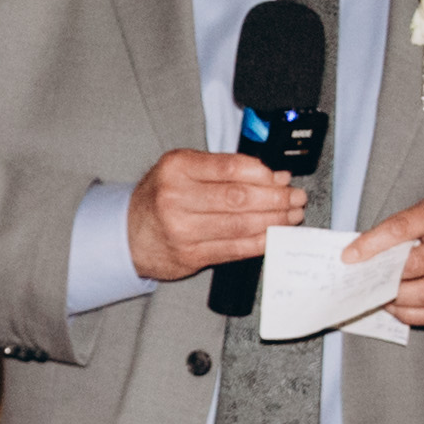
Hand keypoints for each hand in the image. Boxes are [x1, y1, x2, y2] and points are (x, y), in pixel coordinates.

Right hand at [126, 147, 306, 280]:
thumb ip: (224, 170)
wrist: (128, 234)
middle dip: (276, 199)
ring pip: (240, 225)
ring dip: (274, 221)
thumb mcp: (183, 170)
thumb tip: (272, 176)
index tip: (280, 178)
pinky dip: (260, 243)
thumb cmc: (160, 197)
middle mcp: (176, 197)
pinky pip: (234, 249)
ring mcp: (182, 229)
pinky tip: (274, 236)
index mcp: (177, 168)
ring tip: (292, 216)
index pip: (230, 167)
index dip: (263, 173)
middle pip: (239, 198)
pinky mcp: (190, 255)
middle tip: (295, 198)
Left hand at [355, 192, 423, 322]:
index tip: (350, 256)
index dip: (372, 245)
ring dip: (396, 299)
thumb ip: (401, 228)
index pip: (402, 228)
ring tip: (380, 295)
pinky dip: (410, 314)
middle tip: (364, 281)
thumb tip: (364, 253)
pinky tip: (397, 307)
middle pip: (415, 266)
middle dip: (384, 277)